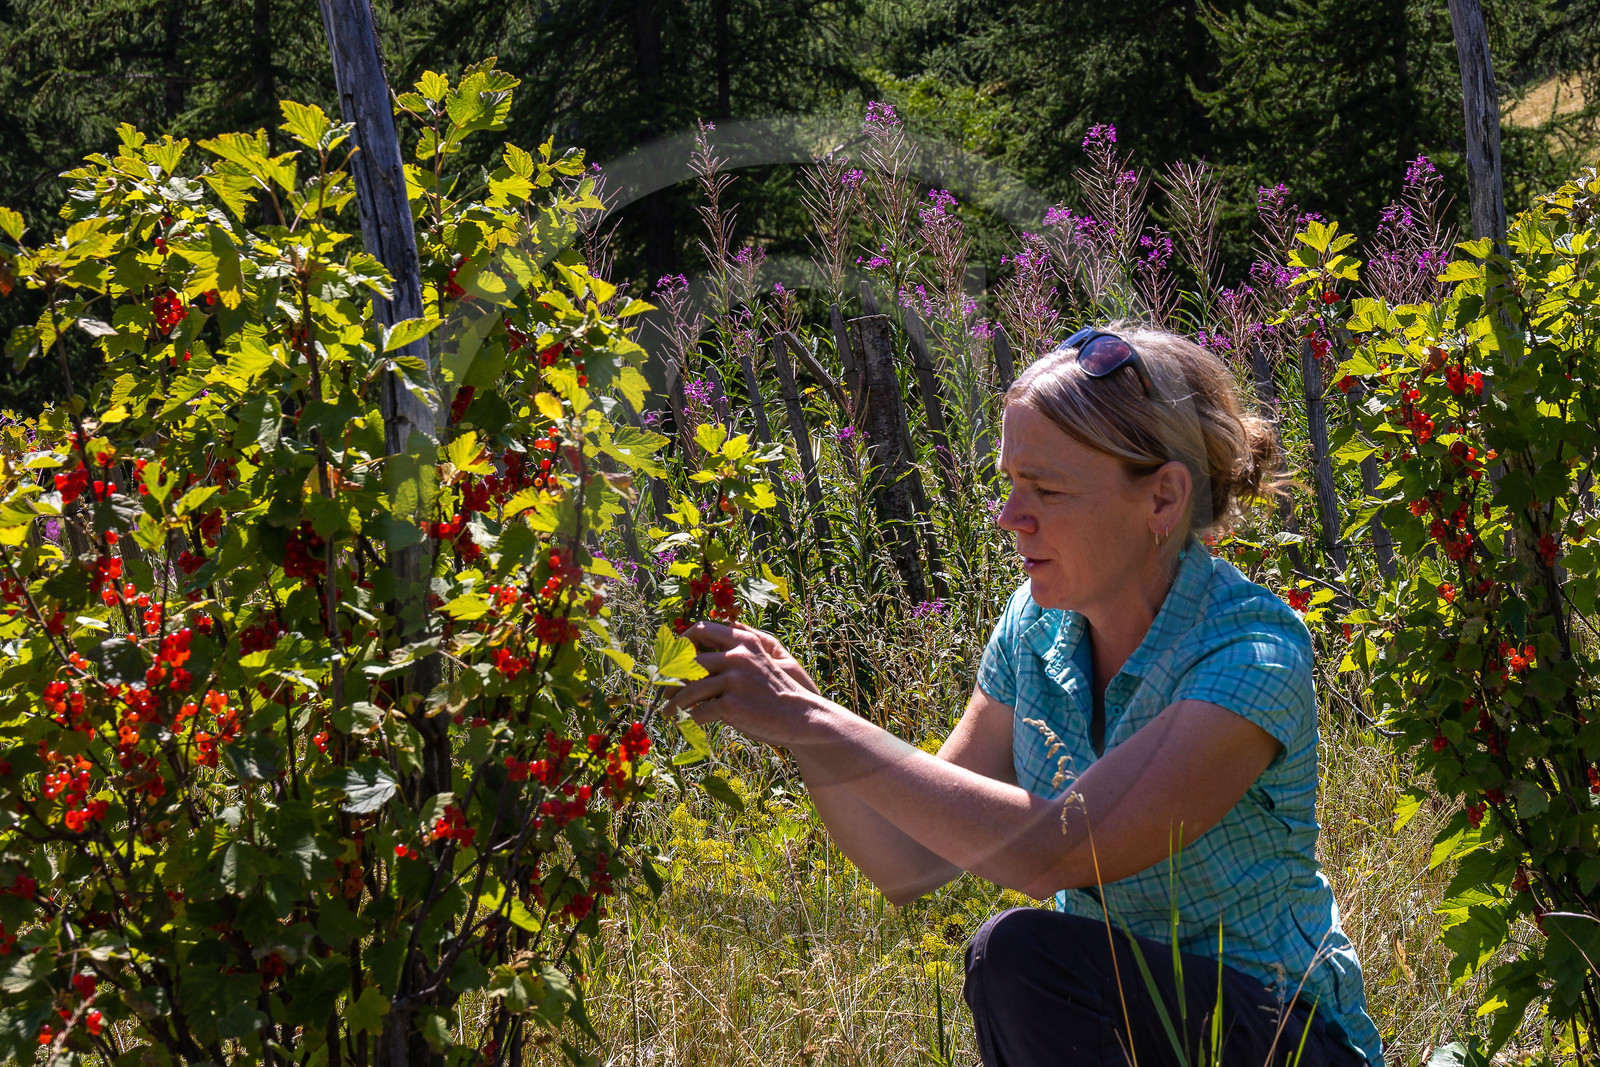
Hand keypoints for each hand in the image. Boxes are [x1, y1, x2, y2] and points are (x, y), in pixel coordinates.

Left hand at [665, 621, 830, 748]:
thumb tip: (695, 655)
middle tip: (664, 692)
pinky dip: (692, 719)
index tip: (674, 656)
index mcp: (743, 640)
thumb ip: (733, 652)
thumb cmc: (774, 690)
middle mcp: (737, 655)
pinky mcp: (732, 704)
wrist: (800, 715)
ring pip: (689, 690)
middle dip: (671, 679)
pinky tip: (690, 723)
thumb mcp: (758, 660)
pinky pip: (699, 711)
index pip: (701, 629)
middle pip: (689, 662)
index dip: (682, 641)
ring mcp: (734, 679)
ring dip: (674, 704)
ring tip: (667, 713)